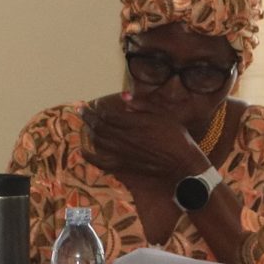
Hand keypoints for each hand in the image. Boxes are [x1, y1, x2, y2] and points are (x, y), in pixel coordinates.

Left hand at [81, 94, 206, 180]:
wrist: (181, 163)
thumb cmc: (176, 137)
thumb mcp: (163, 115)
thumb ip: (142, 105)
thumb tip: (124, 98)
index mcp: (134, 123)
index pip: (107, 114)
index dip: (98, 108)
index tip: (94, 104)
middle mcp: (125, 138)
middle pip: (99, 126)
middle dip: (88, 116)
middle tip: (83, 110)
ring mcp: (123, 153)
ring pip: (98, 140)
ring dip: (88, 130)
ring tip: (85, 123)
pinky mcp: (124, 166)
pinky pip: (101, 162)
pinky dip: (90, 156)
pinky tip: (83, 151)